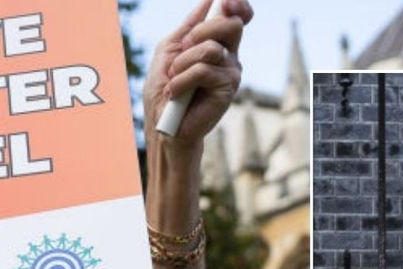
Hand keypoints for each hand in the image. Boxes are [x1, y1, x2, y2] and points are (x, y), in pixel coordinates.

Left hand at [144, 0, 252, 145]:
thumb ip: (189, 26)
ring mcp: (231, 72)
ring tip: (174, 79)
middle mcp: (229, 56)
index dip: (238, 5)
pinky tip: (177, 94)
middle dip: (201, 31)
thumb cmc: (165, 89)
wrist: (164, 123)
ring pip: (210, 48)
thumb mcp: (170, 49)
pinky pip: (204, 70)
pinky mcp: (228, 89)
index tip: (226, 0)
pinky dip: (182, 80)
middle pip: (231, 24)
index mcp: (217, 43)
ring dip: (182, 62)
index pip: (238, 17)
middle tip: (184, 49)